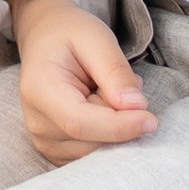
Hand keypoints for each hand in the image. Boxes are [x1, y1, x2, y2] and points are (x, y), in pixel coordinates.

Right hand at [12, 0, 157, 165]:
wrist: (46, 39)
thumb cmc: (71, 34)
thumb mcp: (97, 38)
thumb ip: (116, 72)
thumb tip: (136, 107)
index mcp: (39, 90)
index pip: (80, 123)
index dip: (119, 126)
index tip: (151, 120)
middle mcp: (37, 123)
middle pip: (94, 140)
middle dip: (121, 119)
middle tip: (118, 83)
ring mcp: (44, 142)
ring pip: (99, 151)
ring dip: (115, 126)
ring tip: (104, 92)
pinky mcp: (57, 153)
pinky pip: (95, 155)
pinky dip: (108, 136)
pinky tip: (99, 109)